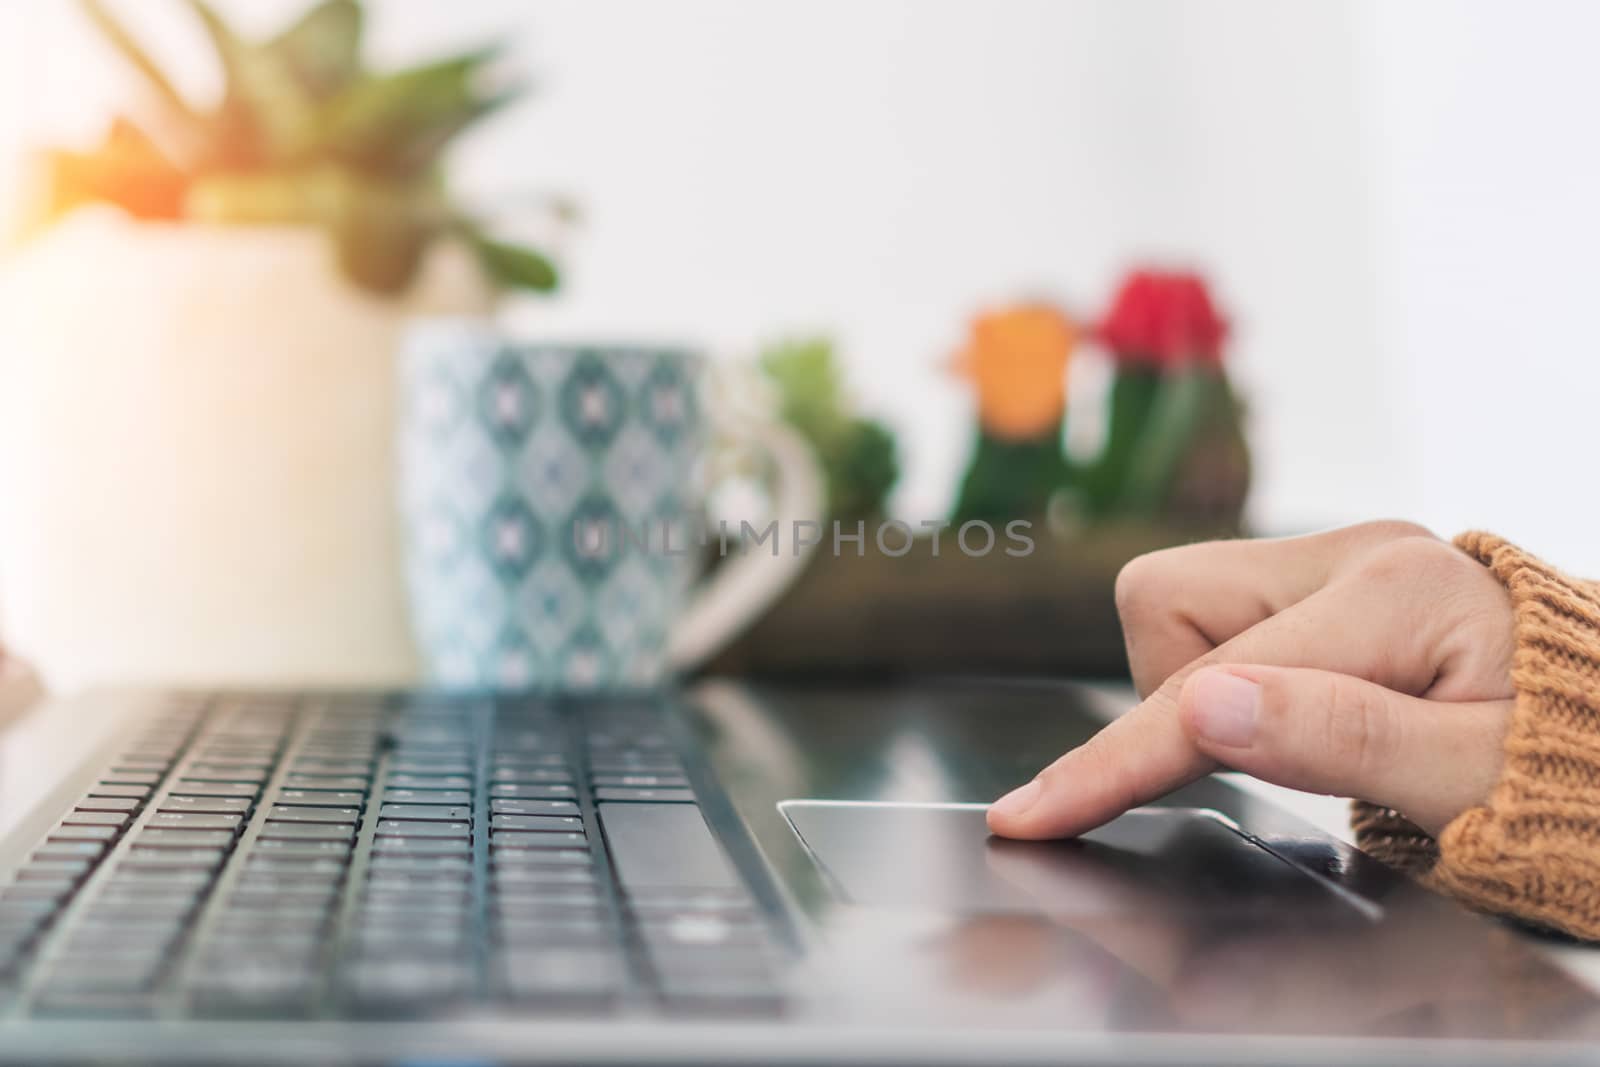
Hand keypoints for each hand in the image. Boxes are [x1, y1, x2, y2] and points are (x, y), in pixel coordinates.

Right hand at [987, 522, 1516, 838]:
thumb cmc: (1572, 770)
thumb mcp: (1475, 781)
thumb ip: (1342, 737)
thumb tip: (1205, 710)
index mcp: (1394, 593)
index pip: (1208, 685)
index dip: (1114, 760)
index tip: (1029, 815)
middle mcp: (1355, 551)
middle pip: (1166, 603)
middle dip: (1176, 697)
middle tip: (1270, 765)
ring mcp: (1339, 556)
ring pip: (1181, 607)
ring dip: (1205, 688)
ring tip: (1304, 741)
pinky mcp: (1327, 578)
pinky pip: (1220, 619)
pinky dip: (1232, 679)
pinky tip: (1303, 713)